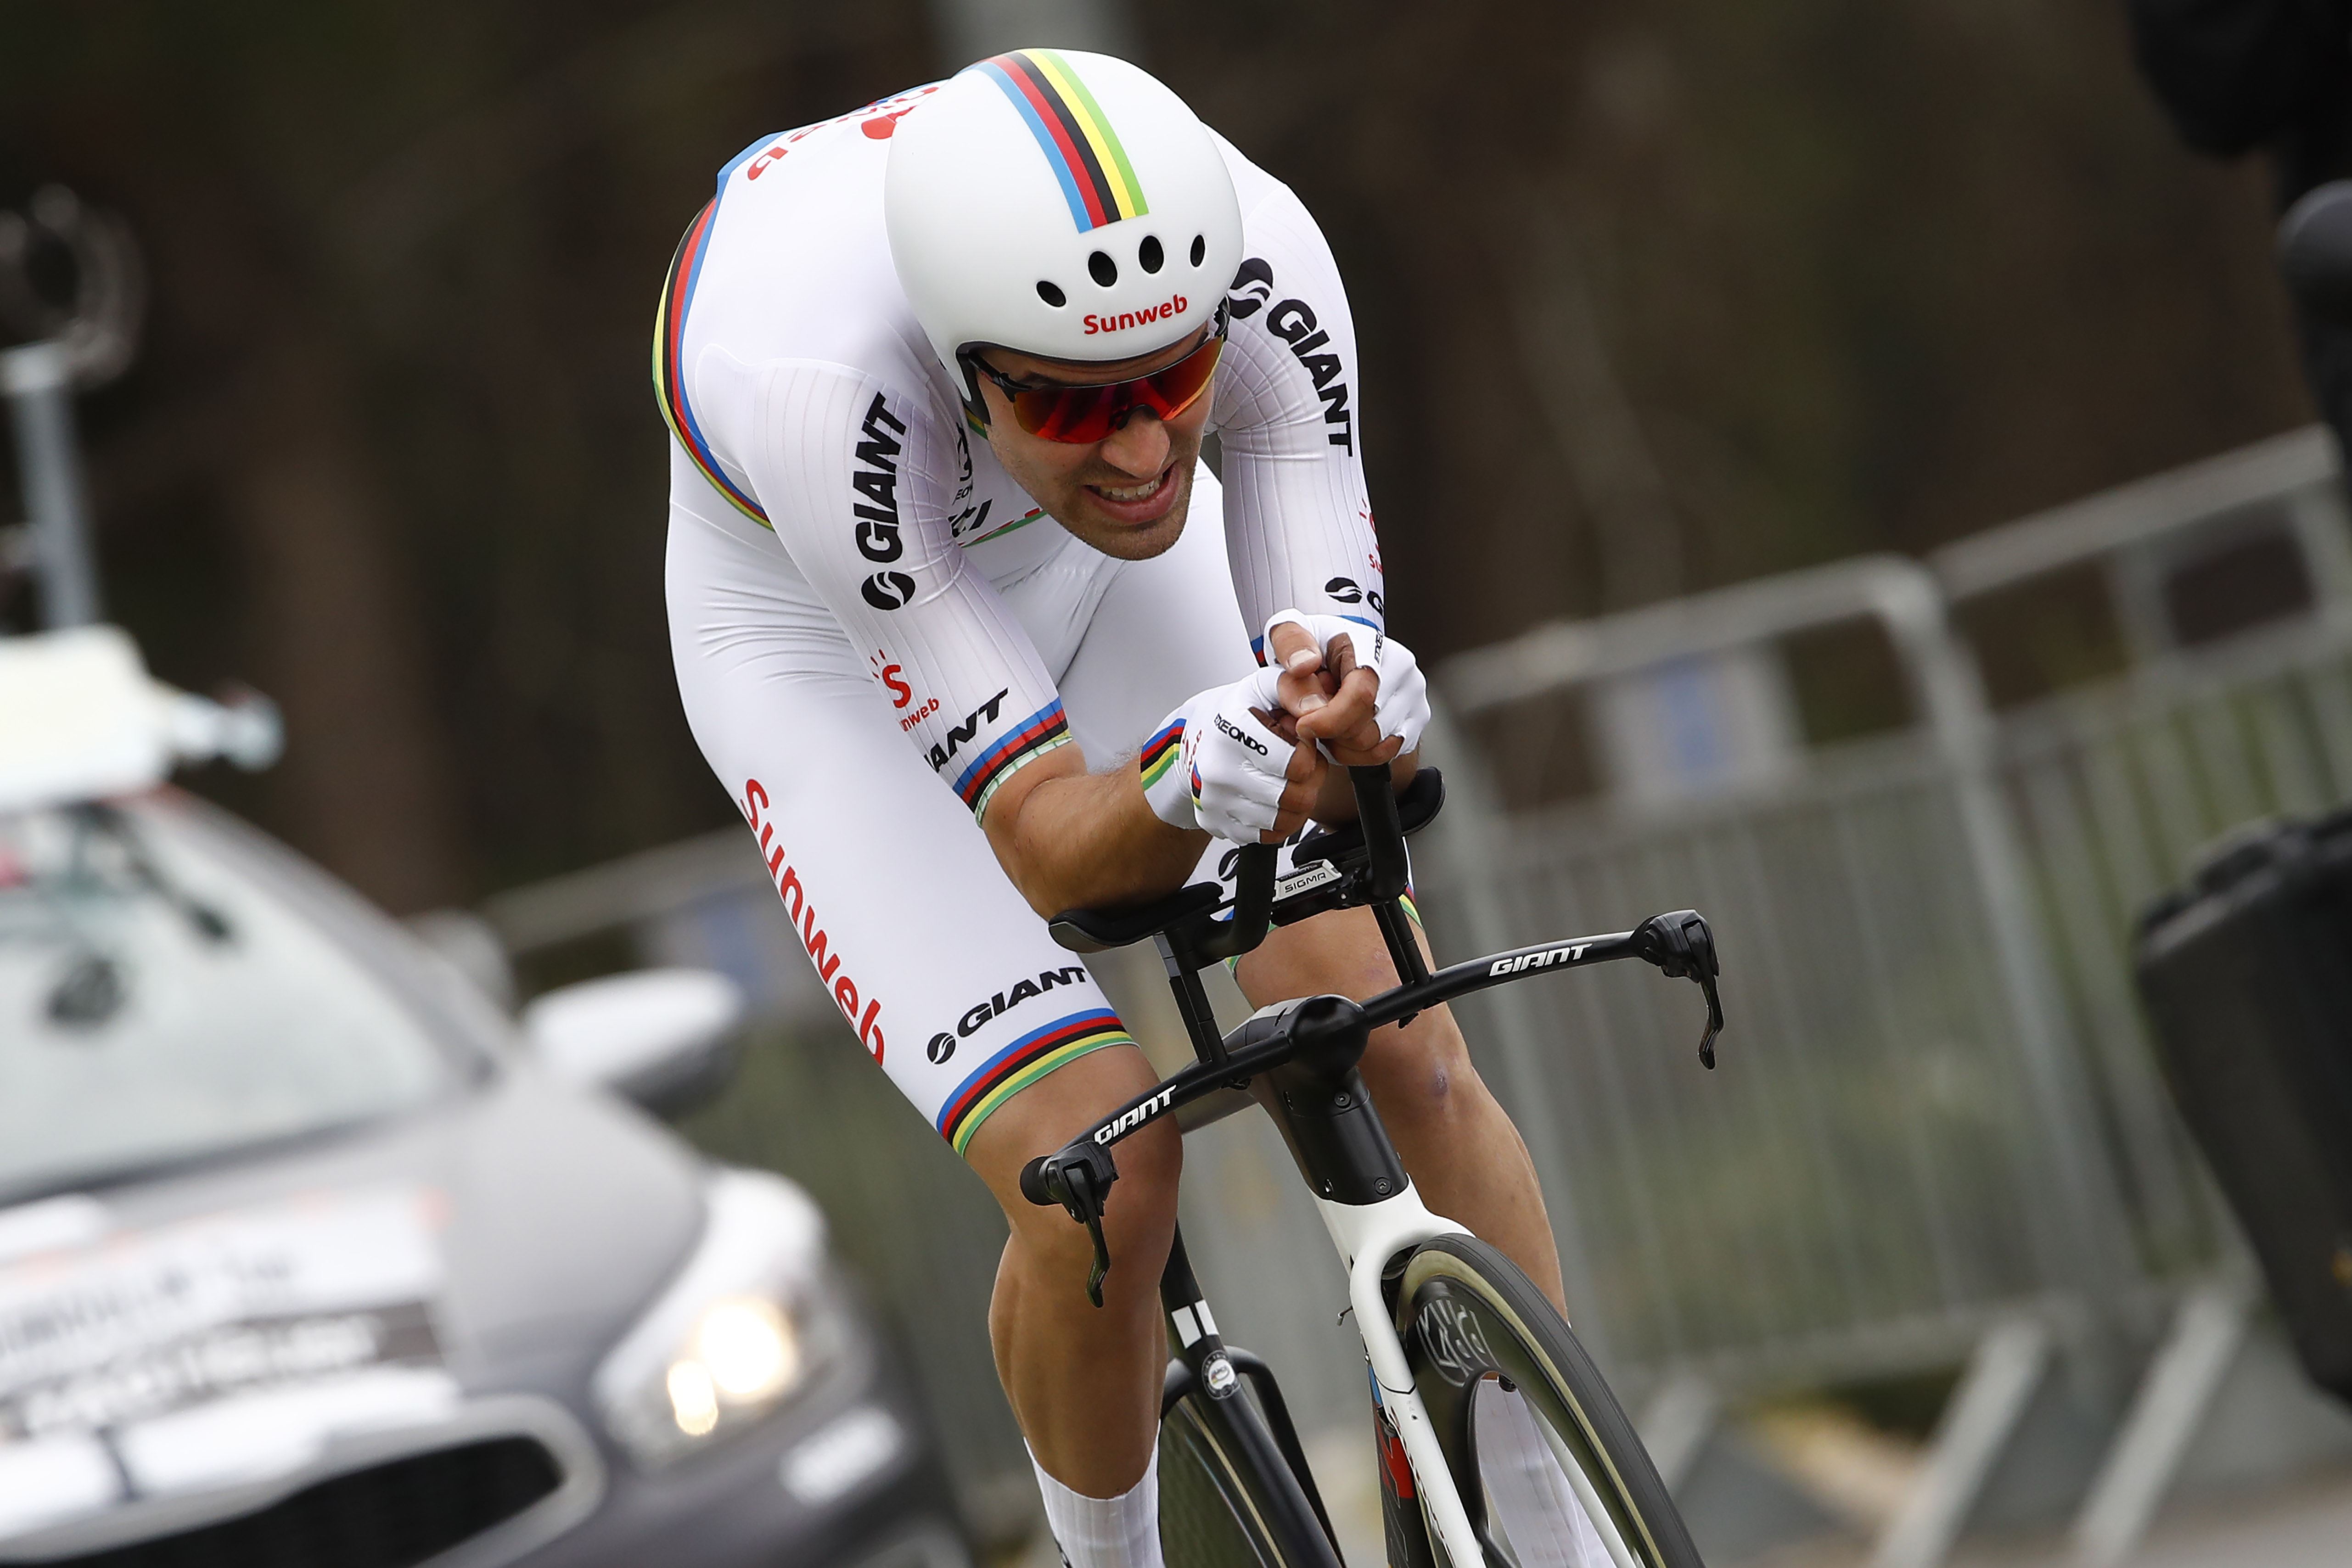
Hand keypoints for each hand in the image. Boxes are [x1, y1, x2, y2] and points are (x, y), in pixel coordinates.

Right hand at [1139, 669, 1325, 843]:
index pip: (1298, 764)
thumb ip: (1296, 687)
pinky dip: (1278, 821)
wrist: (1191, 740)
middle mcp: (1219, 769)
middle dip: (1309, 781)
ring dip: (1296, 803)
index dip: (1310, 754)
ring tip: (1286, 779)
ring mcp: (1215, 800)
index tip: (1300, 744)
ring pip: (1284, 821)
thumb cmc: (1232, 714)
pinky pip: (1267, 837)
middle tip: (1300, 765)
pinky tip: (1272, 798)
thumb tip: (1318, 706)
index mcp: (1232, 730)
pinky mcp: (1215, 823)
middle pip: (1295, 797)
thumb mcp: (1264, 686)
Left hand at [1261, 611, 1429, 765]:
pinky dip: (1357, 753)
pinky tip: (1341, 732)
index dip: (1328, 720)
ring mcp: (1412, 694)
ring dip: (1342, 745)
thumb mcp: (1288, 633)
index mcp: (1371, 644)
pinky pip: (1385, 753)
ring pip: (1376, 746)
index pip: (1361, 696)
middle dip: (1331, 733)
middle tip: (1310, 717)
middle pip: (1368, 729)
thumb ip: (1290, 646)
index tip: (1302, 726)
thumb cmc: (1314, 644)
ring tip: (1325, 721)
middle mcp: (1401, 668)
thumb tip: (1306, 673)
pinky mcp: (1416, 717)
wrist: (1336, 649)